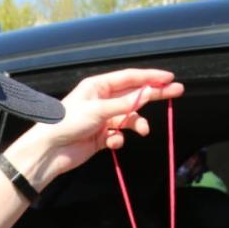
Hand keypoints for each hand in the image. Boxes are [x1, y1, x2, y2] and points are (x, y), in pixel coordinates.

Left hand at [2, 69, 184, 191]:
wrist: (51, 150)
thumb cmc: (67, 123)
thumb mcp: (97, 110)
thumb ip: (123, 104)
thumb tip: (144, 96)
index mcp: (98, 86)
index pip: (130, 78)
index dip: (150, 77)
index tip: (169, 78)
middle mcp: (102, 100)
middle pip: (135, 95)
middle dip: (155, 95)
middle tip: (177, 91)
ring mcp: (103, 119)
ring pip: (129, 118)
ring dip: (137, 124)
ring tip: (143, 131)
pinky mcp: (102, 137)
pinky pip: (119, 136)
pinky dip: (119, 140)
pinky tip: (112, 143)